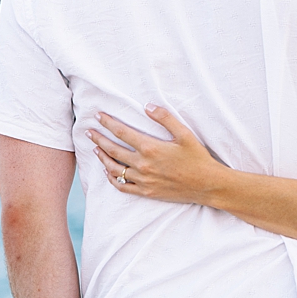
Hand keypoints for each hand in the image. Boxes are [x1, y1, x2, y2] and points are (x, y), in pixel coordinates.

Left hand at [90, 106, 222, 204]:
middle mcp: (143, 165)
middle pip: (113, 150)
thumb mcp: (185, 134)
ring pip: (114, 168)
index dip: (108, 123)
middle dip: (99, 139)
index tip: (98, 116)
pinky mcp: (146, 192)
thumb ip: (165, 118)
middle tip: (89, 132)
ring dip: (102, 157)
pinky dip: (112, 178)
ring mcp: (143, 180)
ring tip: (96, 149)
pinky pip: (122, 186)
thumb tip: (147, 106)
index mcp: (150, 148)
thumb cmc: (198, 158)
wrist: (207, 185)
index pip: (121, 132)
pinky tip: (107, 172)